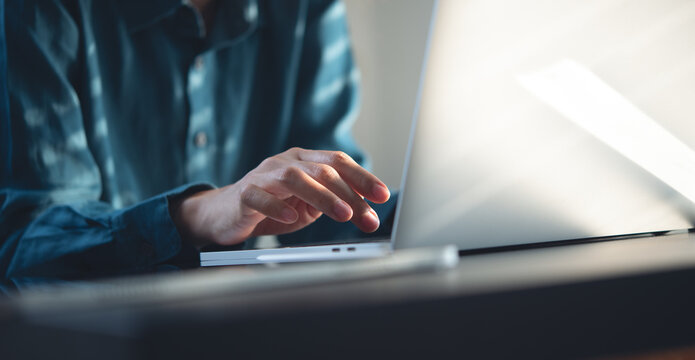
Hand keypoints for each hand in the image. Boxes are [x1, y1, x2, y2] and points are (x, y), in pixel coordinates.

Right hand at [172, 147, 389, 247]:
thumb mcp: (307, 206)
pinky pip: (261, 196)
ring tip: (342, 215)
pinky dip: (277, 206)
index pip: (338, 162)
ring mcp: (263, 176)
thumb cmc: (272, 208)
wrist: (225, 214)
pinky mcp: (244, 194)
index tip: (382, 195)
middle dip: (349, 194)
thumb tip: (367, 212)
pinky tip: (290, 219)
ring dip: (323, 197)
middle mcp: (286, 162)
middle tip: (367, 216)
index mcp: (304, 161)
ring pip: (295, 178)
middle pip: (322, 170)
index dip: (363, 177)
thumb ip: (332, 203)